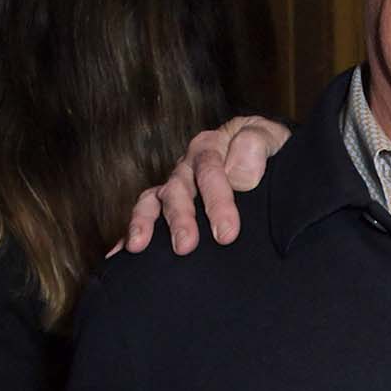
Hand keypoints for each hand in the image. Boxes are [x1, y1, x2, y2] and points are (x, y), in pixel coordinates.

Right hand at [116, 116, 291, 255]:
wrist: (267, 153)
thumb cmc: (269, 147)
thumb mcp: (270, 136)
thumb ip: (256, 145)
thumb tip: (241, 172)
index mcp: (211, 145)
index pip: (210, 172)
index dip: (217, 203)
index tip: (227, 233)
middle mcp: (187, 165)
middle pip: (178, 190)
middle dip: (181, 219)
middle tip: (185, 246)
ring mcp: (175, 184)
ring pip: (154, 200)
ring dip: (145, 223)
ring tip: (139, 246)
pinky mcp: (167, 201)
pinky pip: (144, 214)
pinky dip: (130, 231)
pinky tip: (120, 254)